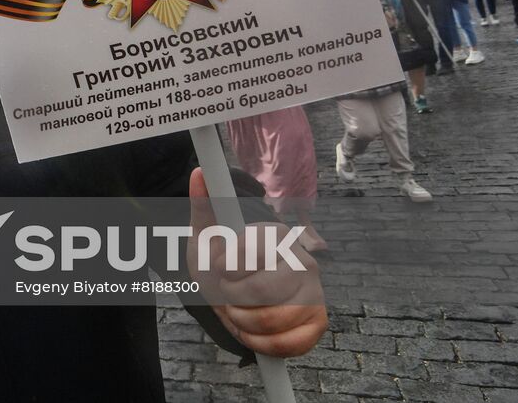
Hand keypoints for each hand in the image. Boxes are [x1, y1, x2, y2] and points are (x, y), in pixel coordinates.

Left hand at [186, 168, 326, 356]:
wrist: (231, 298)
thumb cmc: (219, 265)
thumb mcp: (205, 237)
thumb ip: (203, 206)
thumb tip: (198, 173)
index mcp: (276, 234)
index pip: (250, 252)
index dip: (226, 267)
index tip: (220, 268)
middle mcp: (304, 260)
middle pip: (262, 290)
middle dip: (233, 297)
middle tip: (228, 293)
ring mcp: (315, 293)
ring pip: (272, 319)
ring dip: (242, 321)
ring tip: (239, 309)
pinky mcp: (318, 323)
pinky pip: (287, 344)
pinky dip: (260, 342)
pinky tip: (253, 329)